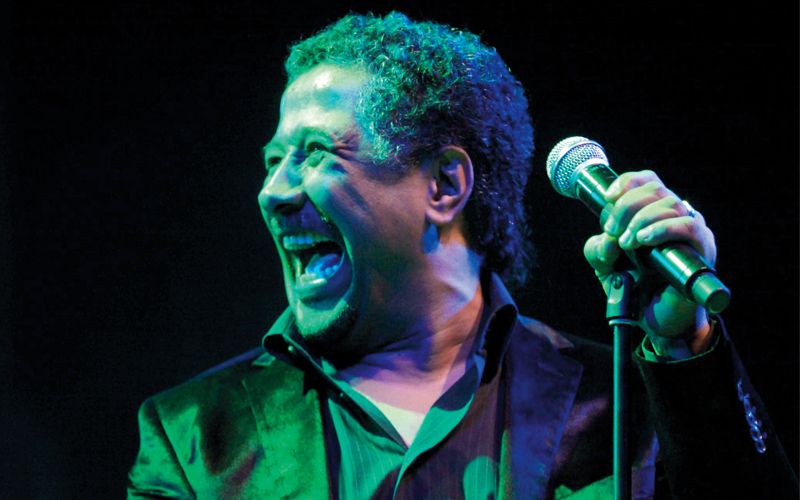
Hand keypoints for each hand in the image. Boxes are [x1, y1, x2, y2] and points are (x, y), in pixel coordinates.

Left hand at [583, 170, 716, 356]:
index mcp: (655, 214)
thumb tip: (605, 240)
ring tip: (627, 242)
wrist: (659, 322)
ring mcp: (693, 230)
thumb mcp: (606, 268)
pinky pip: (688, 226)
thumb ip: (598, 249)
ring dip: (641, 219)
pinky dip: (661, 228)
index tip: (608, 197)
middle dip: (626, 207)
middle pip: (654, 189)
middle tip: (612, 231)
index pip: (648, 181)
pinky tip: (643, 239)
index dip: (628, 182)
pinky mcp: (703, 248)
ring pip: (670, 204)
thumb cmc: (637, 290)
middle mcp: (677, 216)